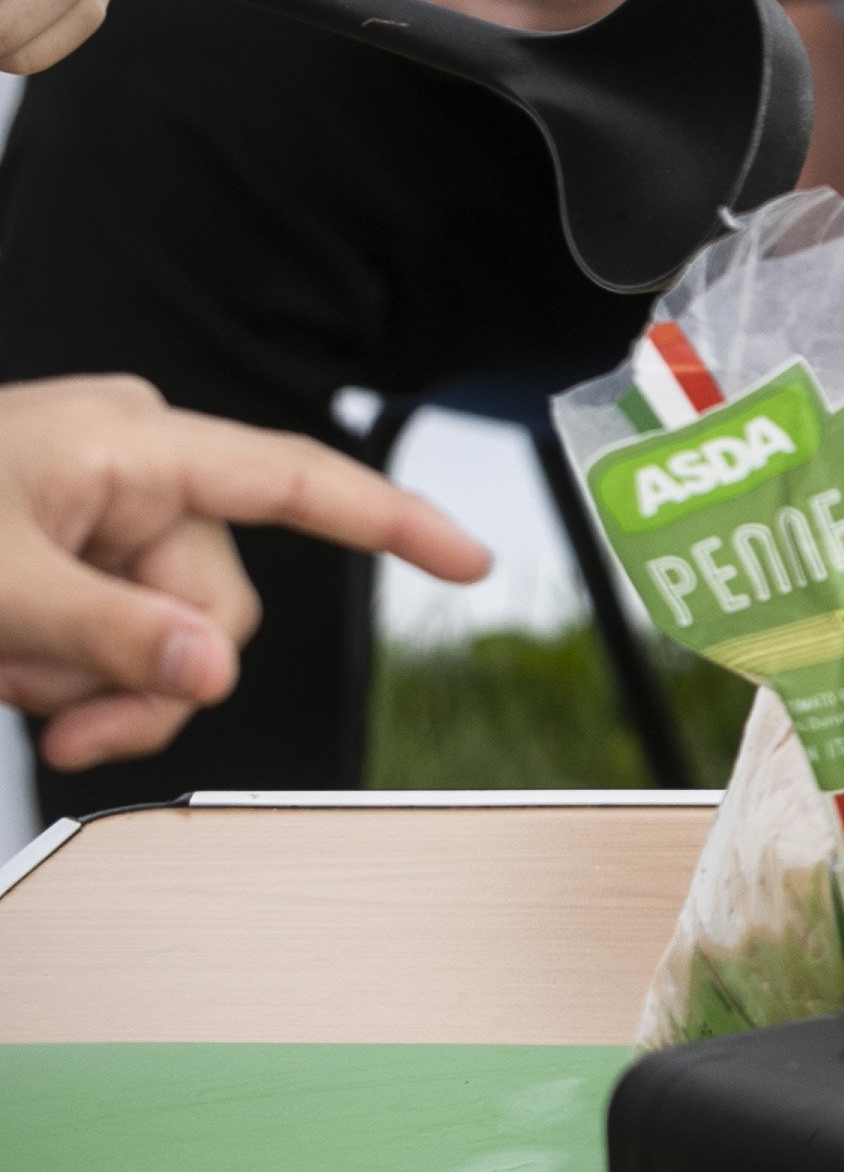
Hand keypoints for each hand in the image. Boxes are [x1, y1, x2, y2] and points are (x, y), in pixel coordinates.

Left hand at [0, 375, 489, 770]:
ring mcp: (96, 509)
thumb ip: (112, 634)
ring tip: (7, 685)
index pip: (297, 480)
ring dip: (90, 683)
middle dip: (147, 676)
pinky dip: (64, 670)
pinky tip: (5, 669)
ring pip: (161, 631)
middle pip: (214, 597)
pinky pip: (110, 631)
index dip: (392, 520)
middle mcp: (133, 465)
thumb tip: (215, 676)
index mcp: (136, 440)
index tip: (469, 558)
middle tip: (66, 731)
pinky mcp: (62, 550)